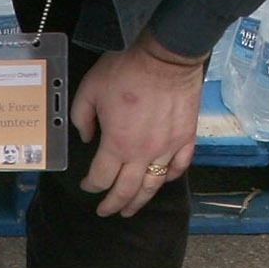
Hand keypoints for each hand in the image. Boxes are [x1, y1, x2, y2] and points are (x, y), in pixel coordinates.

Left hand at [72, 34, 203, 216]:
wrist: (165, 55)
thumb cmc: (125, 69)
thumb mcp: (89, 89)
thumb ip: (82, 118)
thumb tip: (86, 138)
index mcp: (117, 144)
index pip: (102, 177)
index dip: (91, 185)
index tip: (87, 185)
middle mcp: (143, 153)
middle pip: (127, 190)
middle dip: (113, 204)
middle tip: (106, 212)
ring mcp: (168, 148)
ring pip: (153, 185)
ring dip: (140, 201)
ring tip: (131, 210)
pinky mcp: (186, 138)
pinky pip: (179, 166)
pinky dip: (170, 177)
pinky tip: (162, 181)